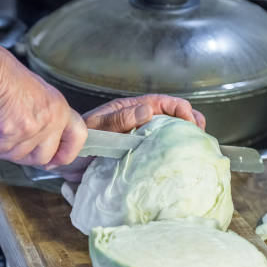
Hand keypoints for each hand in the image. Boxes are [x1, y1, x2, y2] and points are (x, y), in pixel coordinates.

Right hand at [0, 51, 87, 167]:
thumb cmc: (5, 78)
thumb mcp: (36, 96)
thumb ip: (43, 118)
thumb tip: (38, 141)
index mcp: (60, 108)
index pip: (78, 136)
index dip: (68, 153)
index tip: (56, 161)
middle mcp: (52, 118)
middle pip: (44, 156)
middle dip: (24, 158)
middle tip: (10, 149)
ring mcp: (35, 127)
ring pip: (19, 156)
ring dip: (1, 150)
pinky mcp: (15, 131)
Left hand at [52, 94, 206, 181]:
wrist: (65, 163)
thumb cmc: (77, 143)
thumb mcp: (96, 129)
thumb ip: (119, 120)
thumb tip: (147, 109)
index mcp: (129, 110)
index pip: (162, 102)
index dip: (180, 109)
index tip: (191, 122)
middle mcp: (137, 122)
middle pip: (170, 116)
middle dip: (189, 121)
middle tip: (201, 134)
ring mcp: (138, 139)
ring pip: (167, 133)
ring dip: (183, 137)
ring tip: (196, 146)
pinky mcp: (137, 155)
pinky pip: (158, 151)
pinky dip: (172, 153)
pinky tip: (179, 162)